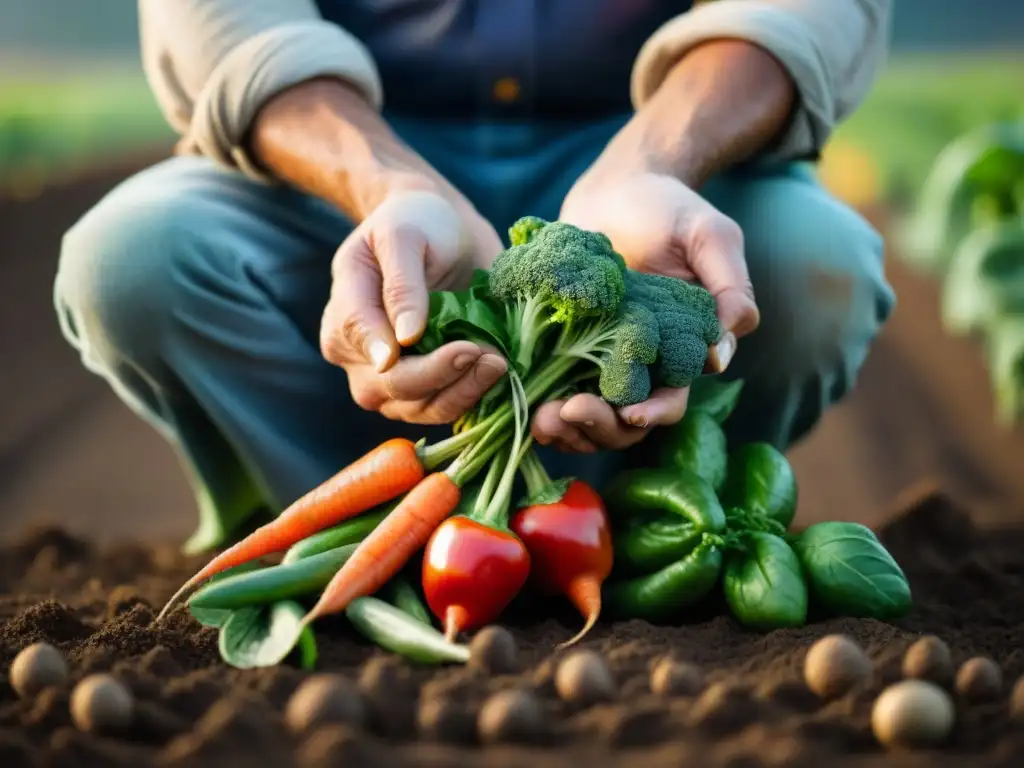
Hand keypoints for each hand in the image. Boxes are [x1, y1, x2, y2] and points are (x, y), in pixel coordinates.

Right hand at [320, 190, 507, 423]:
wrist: (442, 228)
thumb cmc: (414, 223)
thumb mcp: (403, 236)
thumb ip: (401, 284)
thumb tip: (404, 340)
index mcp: (343, 319)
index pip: (367, 348)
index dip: (408, 360)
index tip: (460, 350)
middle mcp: (361, 361)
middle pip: (394, 388)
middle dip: (443, 377)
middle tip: (490, 357)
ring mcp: (393, 383)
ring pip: (421, 409)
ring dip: (464, 392)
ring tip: (499, 363)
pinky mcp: (428, 391)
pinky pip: (446, 407)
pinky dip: (474, 396)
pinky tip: (498, 374)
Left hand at [530, 171, 757, 452]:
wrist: (614, 188)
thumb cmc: (668, 209)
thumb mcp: (711, 237)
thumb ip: (730, 287)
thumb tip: (721, 352)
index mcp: (680, 349)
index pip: (671, 399)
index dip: (654, 413)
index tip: (629, 412)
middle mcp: (640, 365)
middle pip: (626, 423)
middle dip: (600, 428)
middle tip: (568, 412)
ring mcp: (596, 360)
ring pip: (588, 417)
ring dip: (568, 428)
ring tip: (543, 419)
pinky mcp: (560, 350)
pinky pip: (553, 392)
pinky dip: (542, 408)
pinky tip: (528, 407)